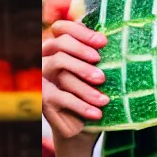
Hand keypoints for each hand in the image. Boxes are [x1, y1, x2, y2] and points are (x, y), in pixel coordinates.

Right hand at [42, 13, 107, 149]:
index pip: (61, 28)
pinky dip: (82, 106)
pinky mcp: (42, 100)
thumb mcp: (96, 73)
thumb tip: (115, 37)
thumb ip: (96, 55)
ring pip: (60, 69)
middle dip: (82, 52)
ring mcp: (41, 79)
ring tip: (105, 99)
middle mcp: (44, 60)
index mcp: (57, 48)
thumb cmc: (91, 94)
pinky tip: (97, 113)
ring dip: (85, 84)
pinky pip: (63, 97)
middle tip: (102, 72)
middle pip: (58, 45)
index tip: (104, 42)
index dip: (80, 32)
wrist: (80, 127)